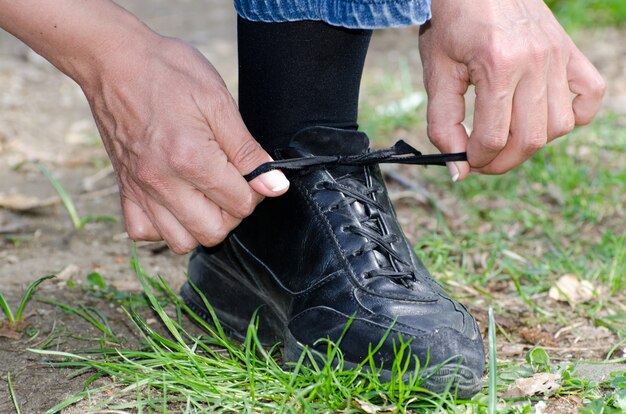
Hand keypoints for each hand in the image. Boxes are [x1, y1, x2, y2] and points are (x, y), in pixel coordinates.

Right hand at [83, 36, 288, 252]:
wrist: (113, 60)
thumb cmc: (167, 72)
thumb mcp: (218, 102)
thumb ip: (248, 151)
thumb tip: (275, 185)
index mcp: (191, 158)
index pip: (240, 204)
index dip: (256, 190)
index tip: (252, 172)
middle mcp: (162, 181)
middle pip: (213, 232)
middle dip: (233, 213)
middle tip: (232, 184)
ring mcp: (140, 188)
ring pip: (180, 241)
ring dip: (202, 225)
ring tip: (206, 196)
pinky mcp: (124, 188)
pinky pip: (143, 232)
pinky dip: (164, 226)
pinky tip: (176, 202)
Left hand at [419, 0, 604, 180]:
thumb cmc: (452, 25)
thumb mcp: (437, 74)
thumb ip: (442, 124)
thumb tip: (456, 170)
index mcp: (498, 66)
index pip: (493, 137)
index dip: (477, 159)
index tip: (465, 160)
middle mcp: (535, 62)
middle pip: (530, 139)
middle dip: (502, 161)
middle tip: (482, 159)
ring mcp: (558, 56)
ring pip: (560, 126)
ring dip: (532, 142)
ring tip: (506, 135)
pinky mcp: (569, 51)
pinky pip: (590, 96)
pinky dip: (573, 116)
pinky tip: (543, 116)